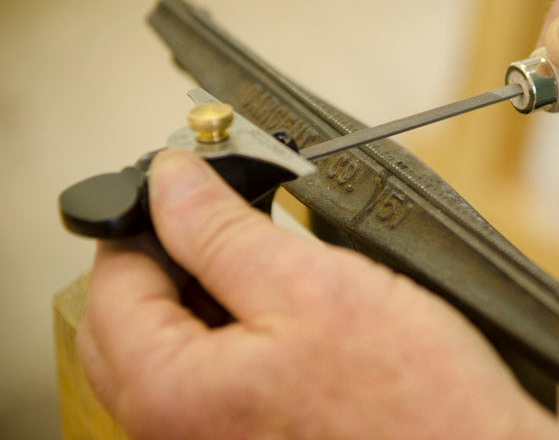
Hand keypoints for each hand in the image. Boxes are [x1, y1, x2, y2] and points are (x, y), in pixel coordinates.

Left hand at [77, 149, 558, 438]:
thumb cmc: (411, 400)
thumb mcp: (309, 286)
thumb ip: (220, 231)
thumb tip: (170, 180)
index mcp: (170, 391)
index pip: (112, 280)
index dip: (145, 217)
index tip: (186, 184)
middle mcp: (176, 430)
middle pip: (129, 318)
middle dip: (168, 254)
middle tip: (224, 214)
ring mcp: (212, 438)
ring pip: (171, 344)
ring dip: (202, 288)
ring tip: (263, 255)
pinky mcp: (250, 437)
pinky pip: (210, 373)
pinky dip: (231, 326)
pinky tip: (279, 306)